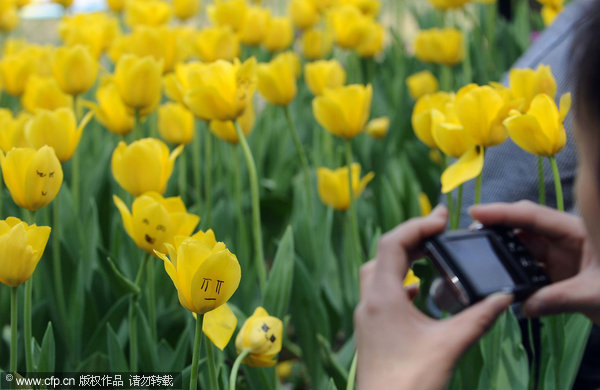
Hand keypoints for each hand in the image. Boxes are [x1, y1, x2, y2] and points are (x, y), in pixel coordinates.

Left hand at [355, 206, 512, 389]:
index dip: (417, 225)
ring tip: (430, 253)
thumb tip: (504, 298)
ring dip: (402, 257)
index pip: (393, 243)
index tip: (442, 219)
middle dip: (412, 237)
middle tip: (440, 230)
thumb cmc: (411, 381)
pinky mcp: (370, 329)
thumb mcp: (449, 346)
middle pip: (385, 253)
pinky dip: (398, 282)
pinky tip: (416, 291)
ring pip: (378, 272)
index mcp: (382, 296)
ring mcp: (366, 316)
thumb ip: (478, 318)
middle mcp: (369, 301)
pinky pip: (380, 292)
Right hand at [470, 200, 599, 323]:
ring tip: (480, 254)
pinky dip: (514, 269)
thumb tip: (523, 306)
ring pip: (524, 244)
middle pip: (524, 225)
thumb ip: (558, 299)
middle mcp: (565, 238)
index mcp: (577, 232)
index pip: (533, 216)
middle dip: (497, 226)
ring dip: (503, 249)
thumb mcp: (595, 296)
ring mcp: (561, 253)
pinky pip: (529, 264)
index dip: (503, 212)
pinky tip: (501, 274)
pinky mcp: (558, 270)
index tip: (476, 213)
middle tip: (470, 234)